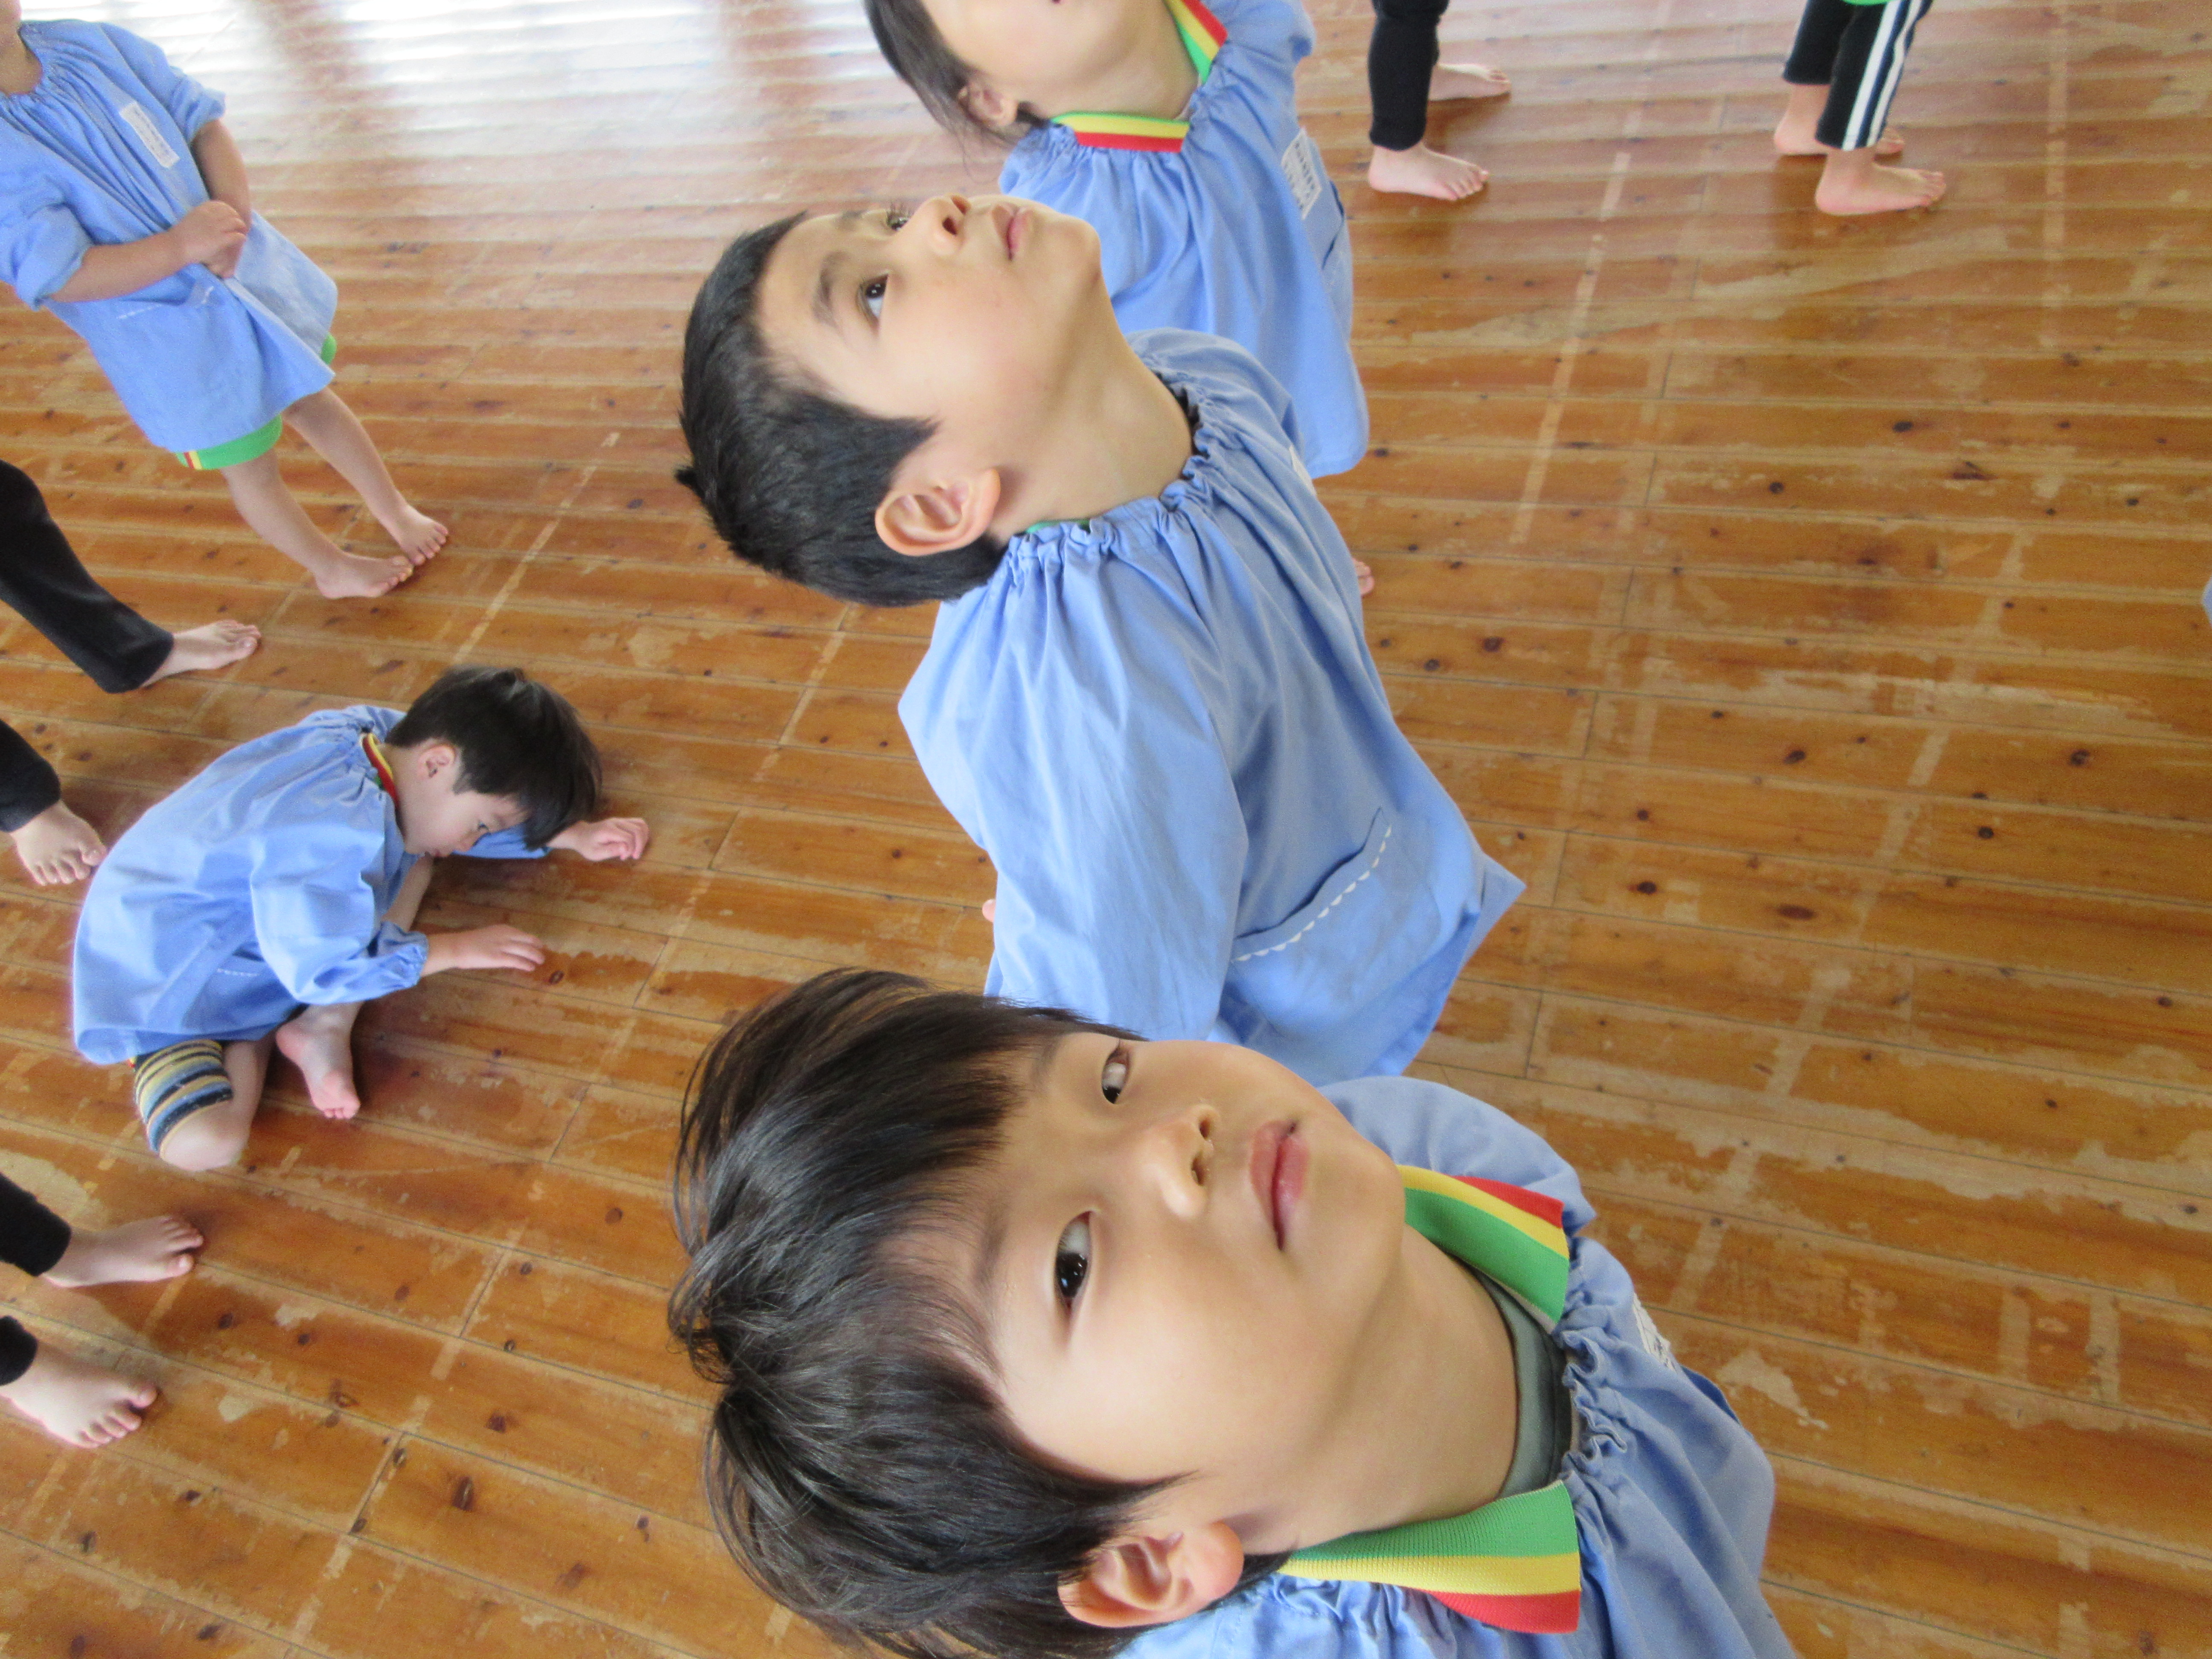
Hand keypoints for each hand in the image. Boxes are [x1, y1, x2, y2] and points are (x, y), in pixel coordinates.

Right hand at [172, 200, 245, 275]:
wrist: (176, 246)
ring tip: (242, 232)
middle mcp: (210, 216)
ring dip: (242, 227)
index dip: (229, 210)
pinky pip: (236, 236)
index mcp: (202, 209)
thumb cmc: (181, 236)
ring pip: (236, 223)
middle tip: (240, 226)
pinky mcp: (220, 240)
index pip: (221, 205)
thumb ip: (201, 217)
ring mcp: (216, 227)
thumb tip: (209, 219)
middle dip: (237, 218)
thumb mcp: (191, 219)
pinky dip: (241, 237)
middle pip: (231, 213)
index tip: (231, 216)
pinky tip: (241, 239)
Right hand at [423, 924, 545, 974]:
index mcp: (503, 929)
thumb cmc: (469, 942)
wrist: (457, 946)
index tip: (539, 945)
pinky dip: (526, 964)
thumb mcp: (489, 935)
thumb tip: (510, 946)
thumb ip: (500, 939)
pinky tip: (531, 968)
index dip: (533, 940)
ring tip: (540, 961)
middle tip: (542, 953)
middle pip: (528, 941)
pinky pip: (517, 961)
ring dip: (535, 956)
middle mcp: (506, 935)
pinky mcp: (499, 958)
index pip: (523, 934)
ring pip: (526, 951)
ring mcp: (503, 946)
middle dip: (538, 948)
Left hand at [550, 817, 650, 861]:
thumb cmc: (587, 846)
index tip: (623, 858)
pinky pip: (639, 823)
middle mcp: (616, 822)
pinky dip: (643, 833)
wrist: (581, 834)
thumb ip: (610, 851)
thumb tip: (626, 848)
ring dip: (643, 839)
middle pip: (637, 830)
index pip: (628, 838)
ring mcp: (620, 820)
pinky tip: (638, 842)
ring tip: (637, 849)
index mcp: (608, 830)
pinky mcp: (623, 821)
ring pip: (641, 825)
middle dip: (640, 845)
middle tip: (634, 856)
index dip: (630, 850)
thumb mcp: (594, 853)